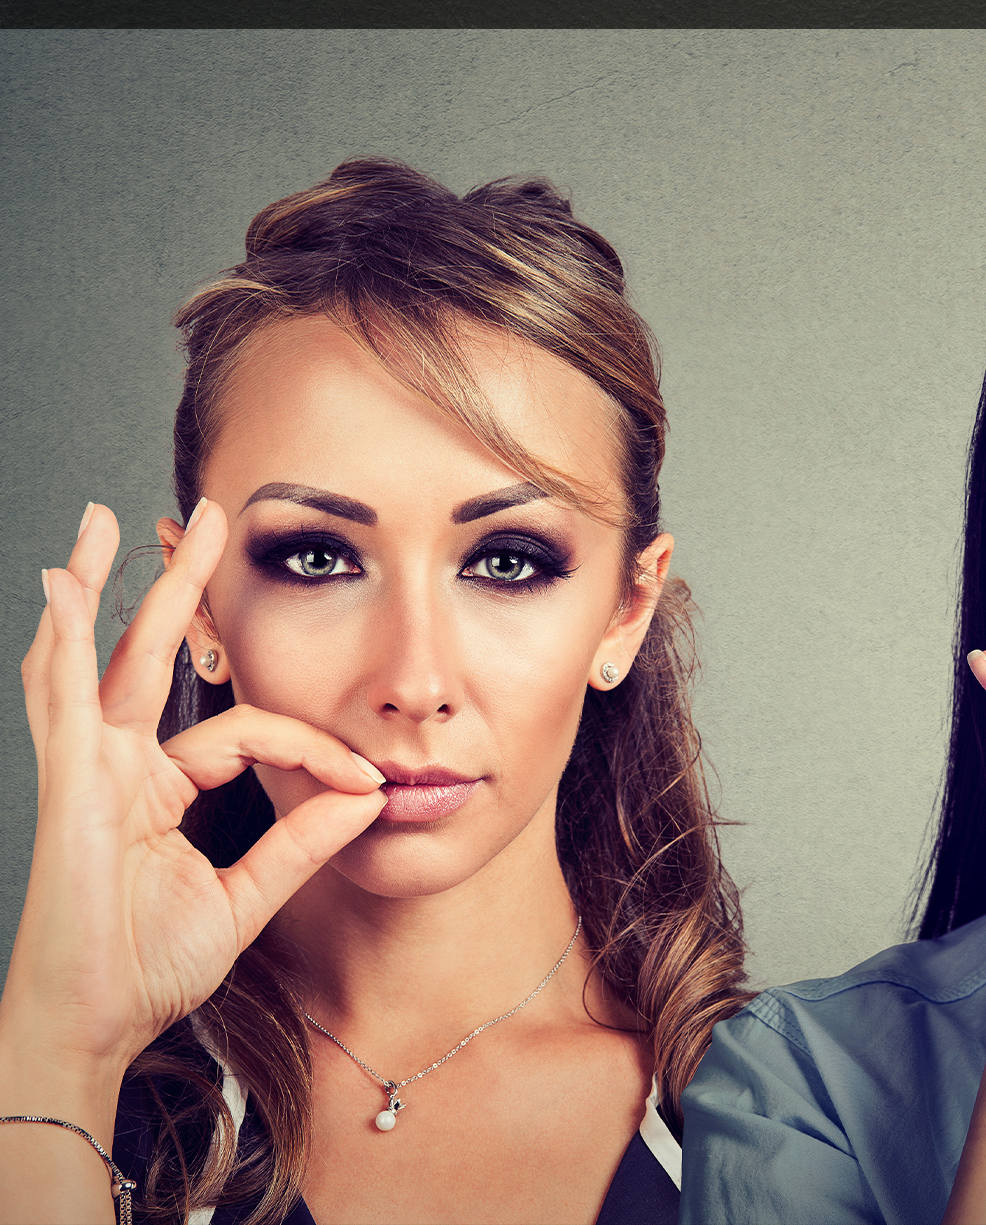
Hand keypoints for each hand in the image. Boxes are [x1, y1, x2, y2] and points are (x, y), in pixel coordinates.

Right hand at [1, 502, 387, 1096]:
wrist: (94, 1022)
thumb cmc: (149, 969)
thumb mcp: (249, 894)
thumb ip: (303, 842)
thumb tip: (367, 797)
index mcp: (160, 789)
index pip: (251, 732)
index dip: (315, 750)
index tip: (370, 780)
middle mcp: (120, 767)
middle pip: (152, 656)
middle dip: (178, 586)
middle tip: (201, 518)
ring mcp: (88, 771)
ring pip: (101, 658)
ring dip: (108, 587)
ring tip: (107, 522)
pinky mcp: (68, 785)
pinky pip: (62, 700)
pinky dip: (60, 642)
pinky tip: (60, 590)